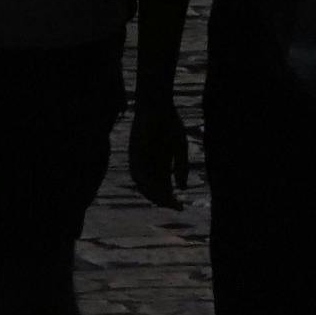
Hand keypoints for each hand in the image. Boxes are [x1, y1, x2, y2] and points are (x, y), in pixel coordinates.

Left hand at [128, 94, 189, 208]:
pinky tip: (158, 189)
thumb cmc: (170, 124)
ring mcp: (139, 162)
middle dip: (165, 201)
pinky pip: (138, 175)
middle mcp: (148, 167)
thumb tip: (181, 189)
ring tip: (168, 201)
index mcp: (160, 166)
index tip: (182, 208)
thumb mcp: (179, 148)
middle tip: (176, 207)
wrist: (157, 106)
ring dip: (156, 196)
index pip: (163, 190)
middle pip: (154, 192)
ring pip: (144, 187)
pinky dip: (147, 184)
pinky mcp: (133, 156)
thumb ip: (181, 168)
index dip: (172, 201)